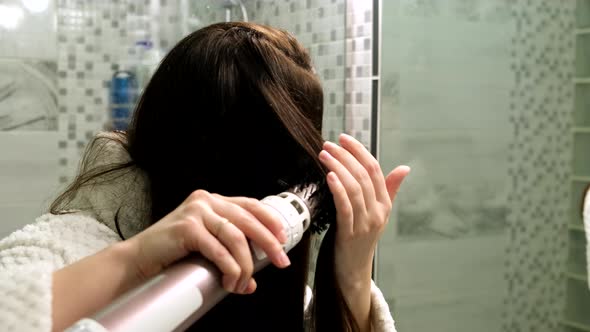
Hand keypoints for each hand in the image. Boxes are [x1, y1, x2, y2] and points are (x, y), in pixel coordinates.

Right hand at [126, 190, 290, 294]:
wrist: (137, 260)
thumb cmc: (170, 254)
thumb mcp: (206, 248)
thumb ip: (228, 256)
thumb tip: (251, 281)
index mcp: (213, 202)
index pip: (251, 205)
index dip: (270, 221)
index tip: (284, 239)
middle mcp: (206, 201)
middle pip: (248, 219)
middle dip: (269, 243)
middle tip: (280, 261)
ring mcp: (196, 212)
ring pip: (236, 236)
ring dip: (245, 264)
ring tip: (242, 282)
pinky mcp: (186, 227)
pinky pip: (218, 248)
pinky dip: (229, 266)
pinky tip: (230, 278)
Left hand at [319, 133, 409, 287]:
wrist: (354, 269)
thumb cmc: (362, 237)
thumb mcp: (378, 212)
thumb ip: (389, 189)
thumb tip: (405, 168)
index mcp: (385, 204)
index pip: (375, 170)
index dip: (359, 151)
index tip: (343, 138)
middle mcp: (378, 212)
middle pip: (363, 176)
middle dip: (345, 156)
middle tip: (329, 144)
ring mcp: (365, 223)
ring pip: (354, 188)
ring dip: (338, 168)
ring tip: (325, 155)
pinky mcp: (350, 233)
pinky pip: (345, 207)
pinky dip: (338, 189)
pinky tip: (330, 176)